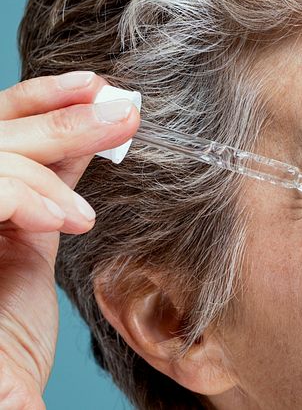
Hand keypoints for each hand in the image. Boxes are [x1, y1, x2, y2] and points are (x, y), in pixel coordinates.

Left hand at [0, 71, 138, 406]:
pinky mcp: (15, 228)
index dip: (24, 189)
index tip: (76, 221)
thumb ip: (8, 349)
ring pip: (6, 139)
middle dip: (53, 131)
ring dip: (58, 114)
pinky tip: (97, 116)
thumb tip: (17, 353)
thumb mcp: (2, 373)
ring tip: (108, 97)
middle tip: (114, 117)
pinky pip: (37, 169)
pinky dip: (69, 143)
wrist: (1, 402)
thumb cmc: (0, 388)